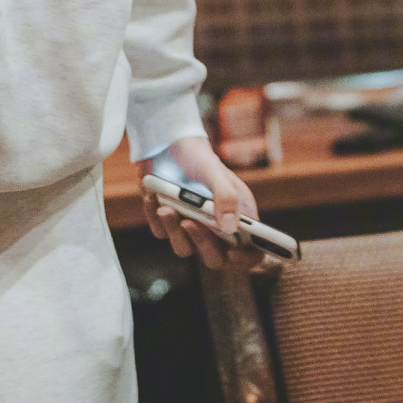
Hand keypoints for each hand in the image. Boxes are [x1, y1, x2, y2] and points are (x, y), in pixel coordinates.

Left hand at [141, 132, 265, 271]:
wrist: (168, 143)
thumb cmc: (198, 156)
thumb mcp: (214, 171)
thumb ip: (226, 196)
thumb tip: (230, 229)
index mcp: (238, 216)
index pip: (250, 251)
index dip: (246, 259)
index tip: (234, 254)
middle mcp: (216, 228)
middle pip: (215, 258)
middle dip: (203, 244)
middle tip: (190, 223)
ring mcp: (191, 228)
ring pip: (184, 248)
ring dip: (175, 232)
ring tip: (166, 208)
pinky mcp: (167, 223)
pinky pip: (161, 232)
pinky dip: (155, 217)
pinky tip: (152, 197)